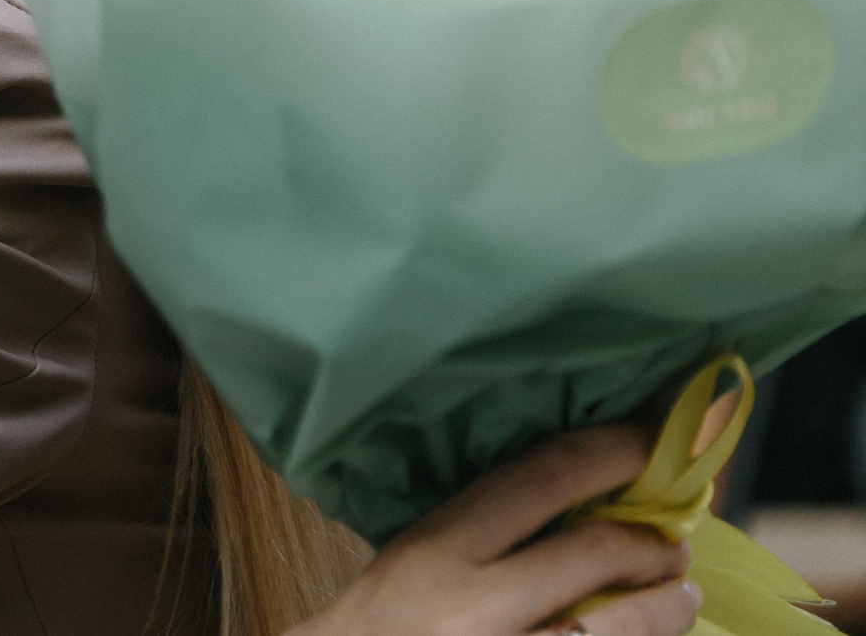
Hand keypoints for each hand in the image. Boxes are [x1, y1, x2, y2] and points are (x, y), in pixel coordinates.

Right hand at [292, 425, 699, 635]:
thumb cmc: (379, 628)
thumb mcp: (412, 561)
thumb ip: (481, 532)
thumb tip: (576, 502)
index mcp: (438, 548)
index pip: (547, 475)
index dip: (619, 450)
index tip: (658, 441)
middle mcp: (475, 605)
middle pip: (599, 550)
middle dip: (657, 540)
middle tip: (674, 539)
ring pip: (625, 624)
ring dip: (669, 603)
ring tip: (677, 593)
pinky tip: (651, 633)